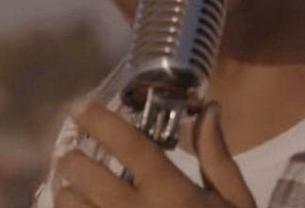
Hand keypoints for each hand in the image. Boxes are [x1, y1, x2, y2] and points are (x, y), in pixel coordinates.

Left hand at [55, 100, 255, 207]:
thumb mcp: (238, 203)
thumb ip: (217, 158)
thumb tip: (209, 110)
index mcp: (175, 195)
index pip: (130, 146)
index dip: (101, 121)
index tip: (82, 107)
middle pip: (87, 174)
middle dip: (74, 159)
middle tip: (73, 155)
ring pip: (70, 207)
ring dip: (66, 193)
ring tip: (71, 190)